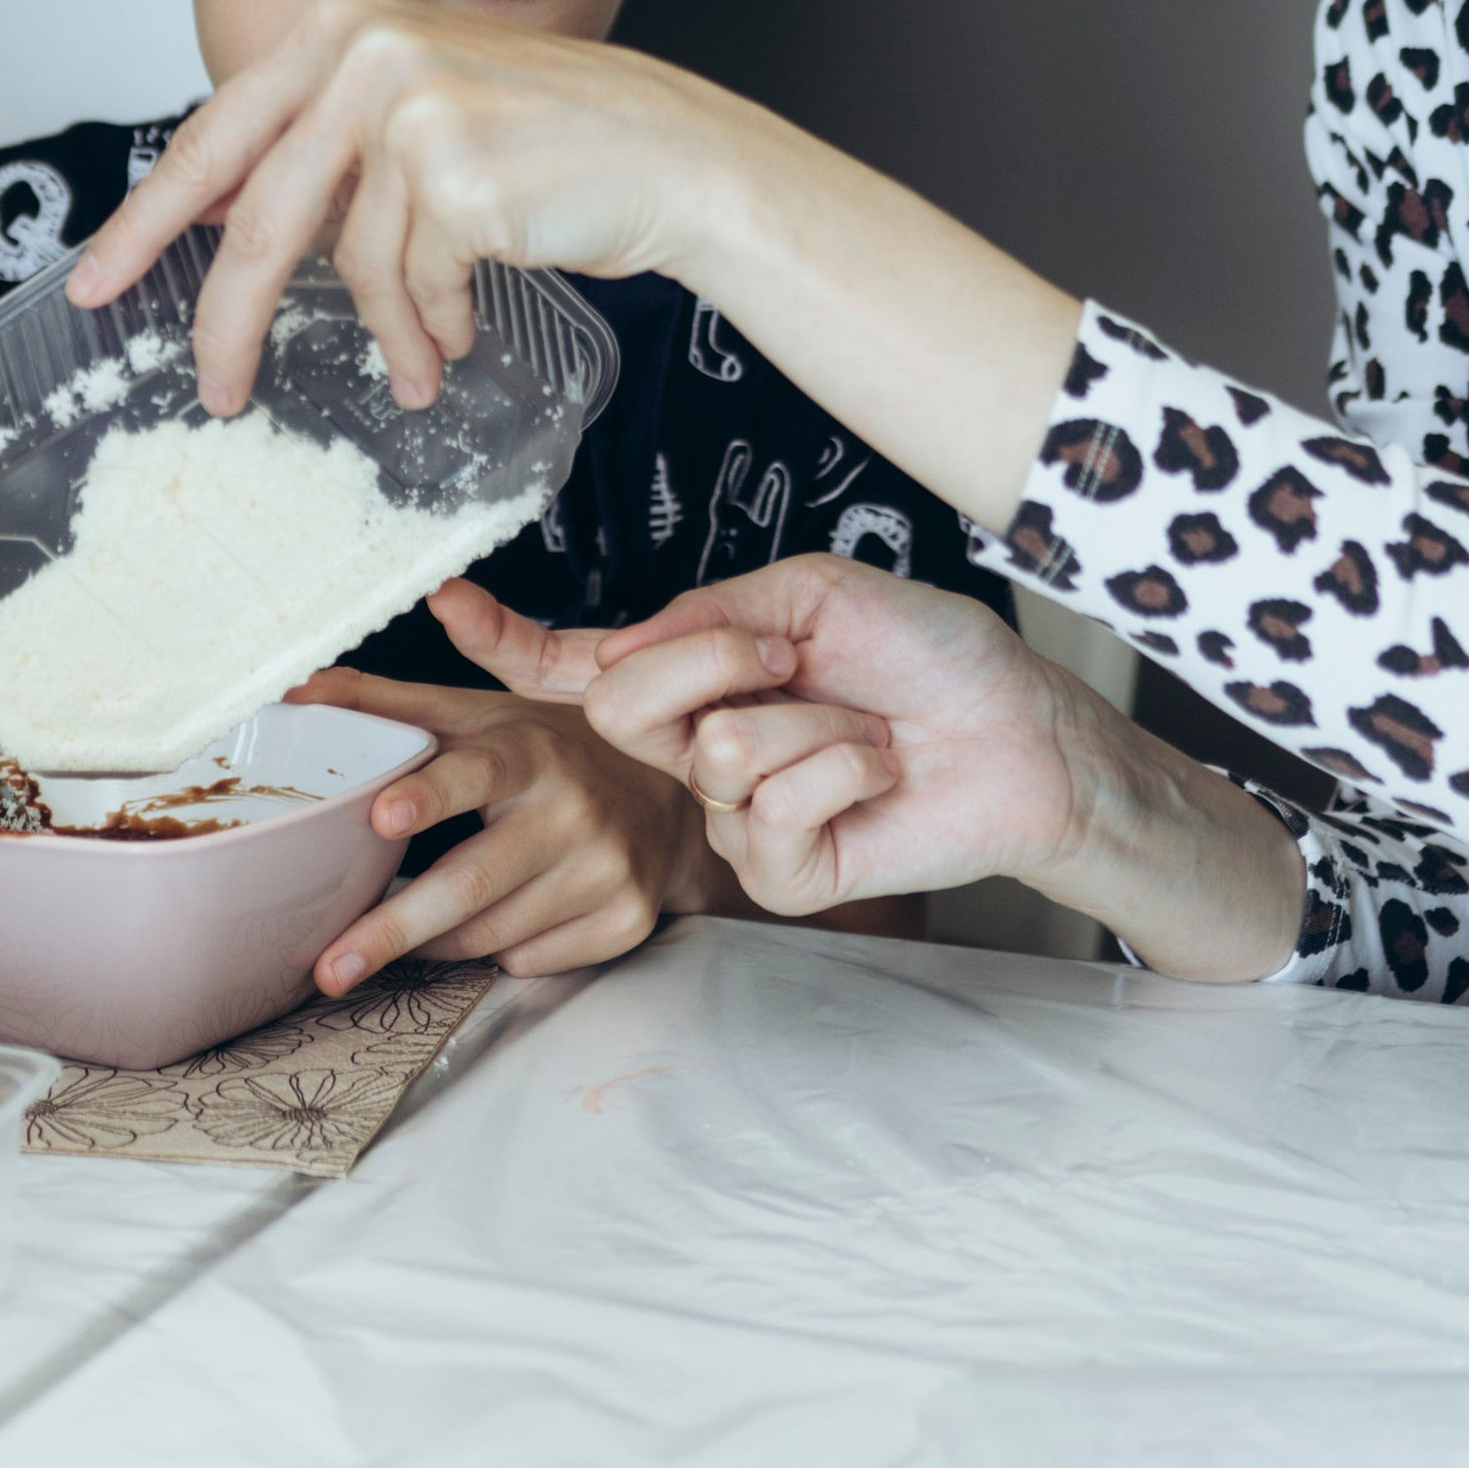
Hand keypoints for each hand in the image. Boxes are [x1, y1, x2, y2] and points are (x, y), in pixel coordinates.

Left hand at [64, 0, 1082, 534]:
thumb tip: (225, 239)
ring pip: (352, 263)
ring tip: (416, 365)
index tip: (96, 284)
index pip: (215, 135)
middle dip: (231, 316)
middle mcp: (367, 48)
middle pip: (260, 213)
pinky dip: (436, 322)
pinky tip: (467, 326)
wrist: (673, 157)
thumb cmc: (552, 147)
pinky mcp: (458, 169)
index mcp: (342, 27)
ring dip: (386, 332)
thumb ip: (326, 159)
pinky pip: (414, 283)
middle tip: (216, 388)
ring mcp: (413, 105)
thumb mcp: (419, 121)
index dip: (148, 221)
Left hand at [285, 666, 726, 983]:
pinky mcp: (624, 922)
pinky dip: (495, 953)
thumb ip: (393, 702)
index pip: (476, 773)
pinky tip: (494, 923)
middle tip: (331, 965)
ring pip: (490, 935)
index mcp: (532, 751)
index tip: (383, 814)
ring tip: (402, 934)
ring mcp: (606, 872)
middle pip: (471, 884)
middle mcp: (575, 813)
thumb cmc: (554, 750)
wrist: (670, 796)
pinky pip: (528, 961)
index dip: (430, 795)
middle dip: (393, 928)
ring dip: (433, 943)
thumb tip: (300, 688)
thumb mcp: (484, 713)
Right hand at [466, 558, 1306, 981]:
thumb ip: (710, 612)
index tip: (447, 605)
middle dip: (715, 660)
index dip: (515, 641)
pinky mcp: (780, 873)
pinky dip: (840, 770)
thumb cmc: (933, 654)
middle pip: (626, 707)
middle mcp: (704, 744)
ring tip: (868, 727)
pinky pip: (767, 814)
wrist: (1021, 731)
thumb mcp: (816, 593)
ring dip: (815, 721)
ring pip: (717, 755)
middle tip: (793, 658)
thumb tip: (620, 652)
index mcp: (705, 671)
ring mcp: (737, 815)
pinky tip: (878, 770)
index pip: (587, 667)